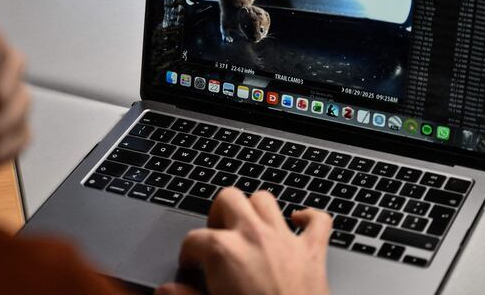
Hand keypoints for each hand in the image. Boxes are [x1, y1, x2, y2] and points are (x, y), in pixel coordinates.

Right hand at [156, 188, 331, 294]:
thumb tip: (167, 291)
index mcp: (223, 252)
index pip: (193, 239)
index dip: (188, 253)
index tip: (190, 266)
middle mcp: (253, 236)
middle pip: (228, 198)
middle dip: (218, 214)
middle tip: (216, 236)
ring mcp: (284, 240)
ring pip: (265, 200)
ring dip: (255, 210)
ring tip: (248, 228)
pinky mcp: (312, 253)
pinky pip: (318, 220)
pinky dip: (309, 218)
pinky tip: (299, 222)